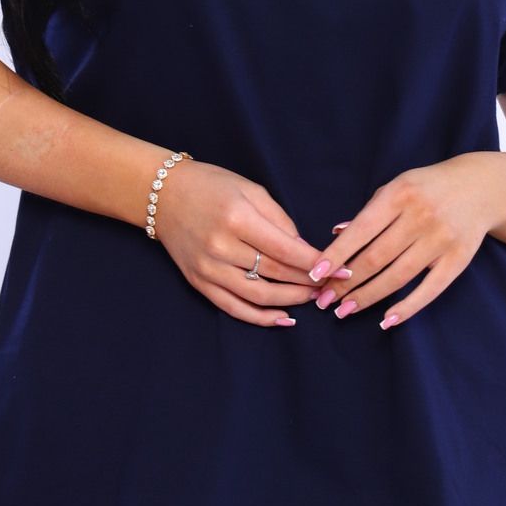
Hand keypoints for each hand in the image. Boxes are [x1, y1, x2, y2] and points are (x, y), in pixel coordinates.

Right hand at [154, 159, 344, 327]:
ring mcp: (208, 268)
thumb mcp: (251, 190)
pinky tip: (282, 318)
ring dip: (290, 301)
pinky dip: (260, 317)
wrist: (164, 196)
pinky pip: (233, 307)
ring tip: (312, 298)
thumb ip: (280, 220)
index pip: (285, 249)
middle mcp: (221, 246)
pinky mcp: (199, 282)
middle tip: (332, 285)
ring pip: (257, 295)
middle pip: (274, 273)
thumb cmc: (212, 186)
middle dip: (308, 282)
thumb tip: (305, 250)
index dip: (315, 263)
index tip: (340, 270)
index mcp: (238, 218)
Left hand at [307, 155, 504, 328]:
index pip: (361, 230)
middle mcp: (420, 217)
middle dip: (346, 282)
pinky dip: (407, 307)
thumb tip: (336, 235)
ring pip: (398, 276)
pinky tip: (387, 320)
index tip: (316, 274)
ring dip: (368, 297)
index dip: (337, 254)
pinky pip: (429, 289)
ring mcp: (441, 240)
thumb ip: (368, 212)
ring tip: (344, 310)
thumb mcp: (396, 187)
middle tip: (324, 300)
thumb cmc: (427, 187)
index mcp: (400, 195)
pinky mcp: (458, 260)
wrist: (480, 187)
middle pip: (376, 258)